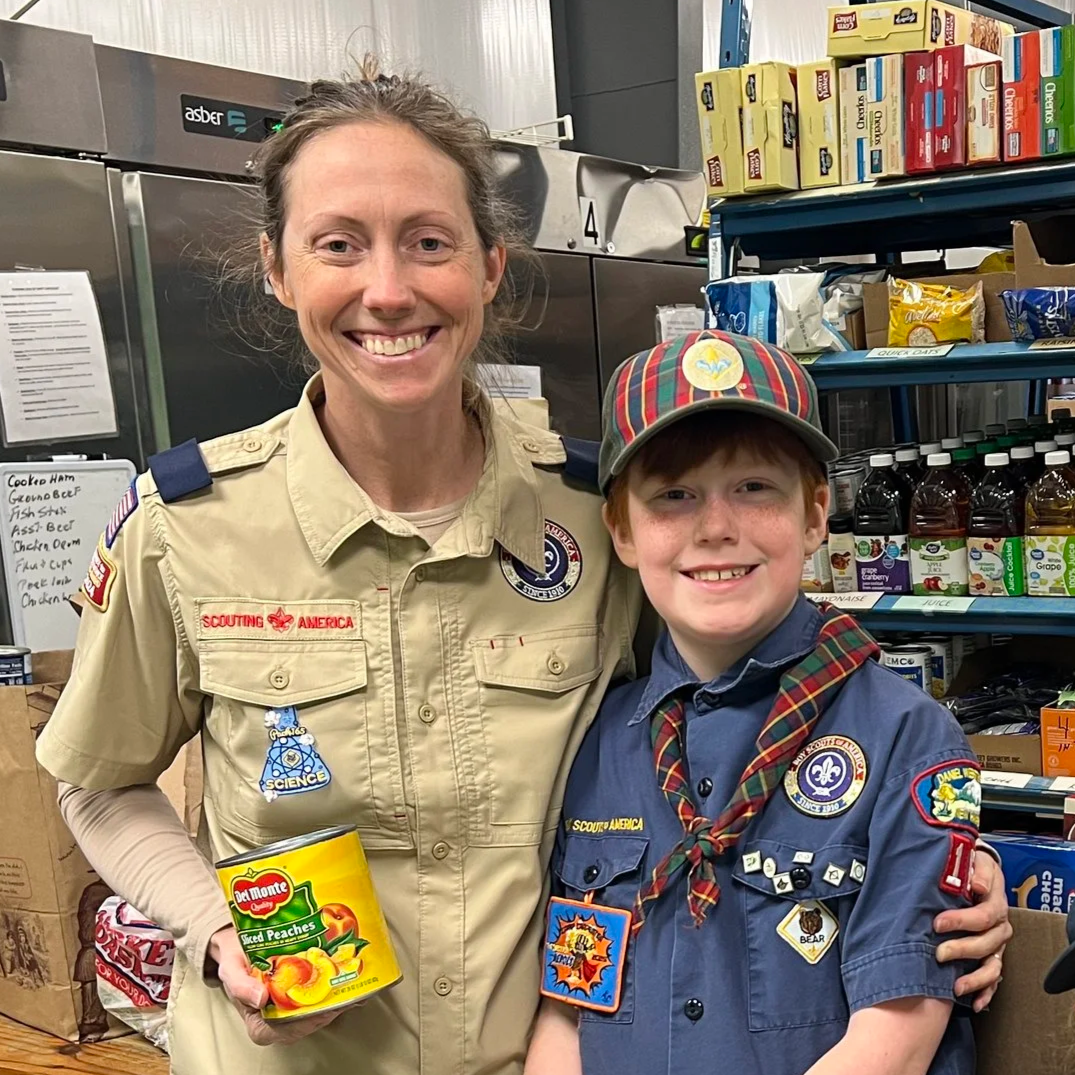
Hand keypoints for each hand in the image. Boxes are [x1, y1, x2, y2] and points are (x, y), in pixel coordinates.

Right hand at [208, 927, 342, 1044]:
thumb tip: (260, 998)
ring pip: (317, 1010)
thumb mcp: (230, 969)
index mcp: (258, 1022)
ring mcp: (292, 1007)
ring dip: (334, 998)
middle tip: (343, 991)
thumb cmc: (236, 959)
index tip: (319, 1009)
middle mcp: (278, 1019)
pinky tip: (348, 976)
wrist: (243, 941)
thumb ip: (239, 985)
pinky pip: (320, 996)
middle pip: (305, 1022)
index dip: (302, 1024)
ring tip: (349, 981)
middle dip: (327, 1009)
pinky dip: (334, 988)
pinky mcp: (303, 993)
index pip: (281, 1033)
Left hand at [933, 849, 1011, 1012]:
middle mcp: (1000, 928)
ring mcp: (997, 945)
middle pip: (986, 944)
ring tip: (956, 986)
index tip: (937, 923)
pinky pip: (994, 980)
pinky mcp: (993, 957)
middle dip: (961, 950)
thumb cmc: (974, 868)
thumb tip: (978, 886)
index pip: (982, 916)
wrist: (981, 875)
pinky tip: (975, 1002)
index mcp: (996, 905)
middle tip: (939, 954)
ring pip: (992, 967)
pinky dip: (985, 992)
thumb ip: (978, 872)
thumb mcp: (977, 862)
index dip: (960, 921)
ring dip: (975, 978)